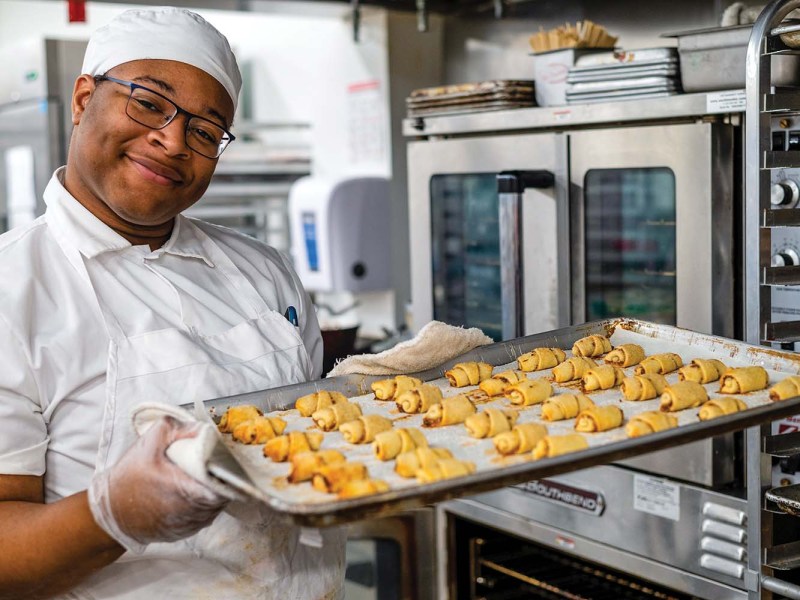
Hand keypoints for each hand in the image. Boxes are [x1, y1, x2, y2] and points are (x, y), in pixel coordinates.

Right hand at [88, 416, 228, 552]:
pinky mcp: (184, 533)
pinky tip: (195, 494)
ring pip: (216, 508)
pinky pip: (205, 518)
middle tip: (216, 467)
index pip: (223, 486)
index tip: (225, 462)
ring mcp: (189, 526)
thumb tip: (202, 428)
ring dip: (215, 494)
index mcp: (185, 489)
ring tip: (205, 480)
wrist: (109, 513)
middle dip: (223, 481)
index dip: (228, 473)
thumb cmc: (128, 478)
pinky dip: (204, 506)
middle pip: (223, 496)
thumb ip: (177, 428)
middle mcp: (190, 512)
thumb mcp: (149, 443)